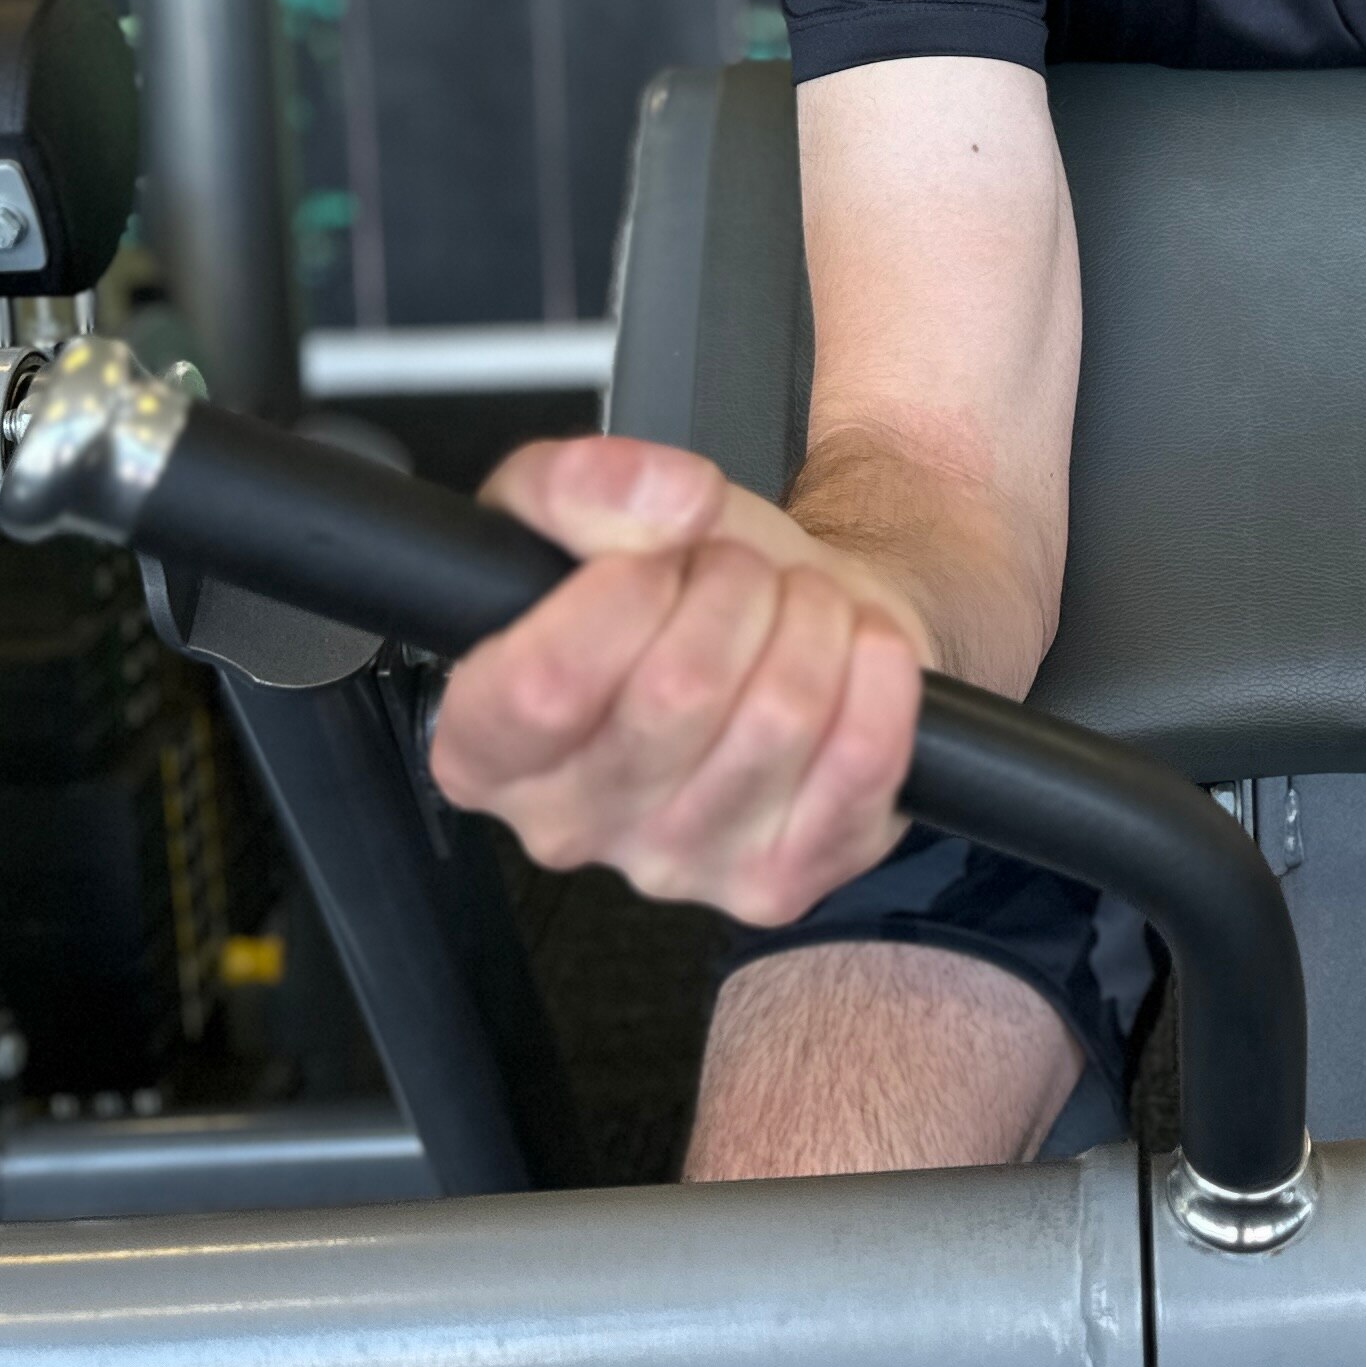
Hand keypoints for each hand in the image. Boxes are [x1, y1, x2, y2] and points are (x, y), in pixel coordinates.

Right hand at [427, 434, 933, 922]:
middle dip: (734, 588)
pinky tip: (856, 654)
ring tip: (797, 608)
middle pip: (679, 689)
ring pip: (779, 716)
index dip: (619, 593)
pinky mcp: (783, 881)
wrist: (786, 634)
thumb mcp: (600, 511)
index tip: (655, 559)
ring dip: (812, 621)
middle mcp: (567, 828)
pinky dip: (878, 675)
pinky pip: (862, 760)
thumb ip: (580, 484)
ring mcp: (680, 867)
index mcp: (487, 745)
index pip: (539, 687)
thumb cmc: (680, 591)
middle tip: (740, 575)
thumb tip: (662, 500)